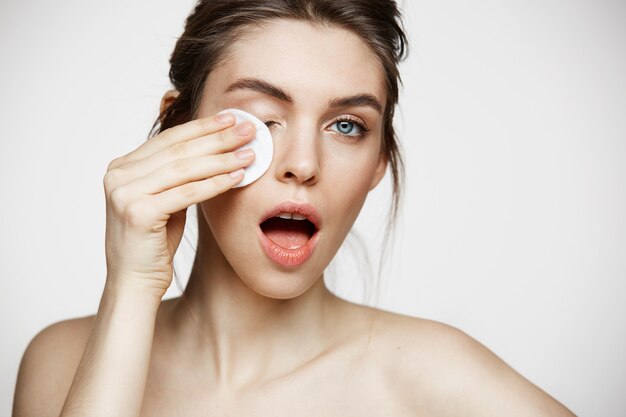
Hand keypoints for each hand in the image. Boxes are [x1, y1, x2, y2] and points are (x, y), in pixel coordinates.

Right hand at [102, 112, 254, 295]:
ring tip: (249, 154)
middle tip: (248, 130)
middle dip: (217, 138)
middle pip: (178, 149)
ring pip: (184, 168)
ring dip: (222, 159)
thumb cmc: (153, 244)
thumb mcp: (165, 200)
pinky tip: (238, 177)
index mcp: (121, 167)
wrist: (134, 283)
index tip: (231, 118)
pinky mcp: (138, 212)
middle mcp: (118, 175)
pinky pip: (187, 193)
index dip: (202, 127)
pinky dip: (215, 184)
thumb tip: (215, 149)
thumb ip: (178, 175)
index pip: (169, 139)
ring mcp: (124, 193)